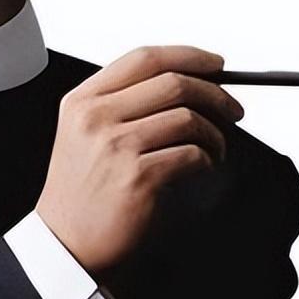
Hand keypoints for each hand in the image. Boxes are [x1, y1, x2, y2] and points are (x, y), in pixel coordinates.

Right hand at [35, 45, 244, 274]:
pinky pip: (191, 154)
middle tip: (232, 108)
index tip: (215, 64)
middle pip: (172, 82)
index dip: (187, 56)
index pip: (144, 58)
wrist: (66, 243)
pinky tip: (202, 168)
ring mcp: (115, 146)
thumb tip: (183, 81)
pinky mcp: (137, 177)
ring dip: (215, 132)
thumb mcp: (83, 133)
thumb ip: (119, 103)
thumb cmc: (79, 191)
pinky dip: (208, 160)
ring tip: (216, 147)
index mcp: (83, 100)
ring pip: (187, 117)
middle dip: (215, 93)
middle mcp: (96, 117)